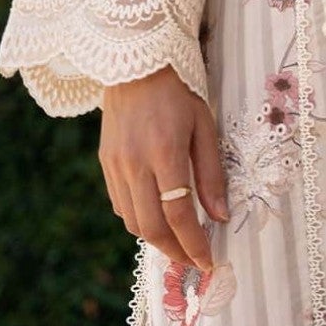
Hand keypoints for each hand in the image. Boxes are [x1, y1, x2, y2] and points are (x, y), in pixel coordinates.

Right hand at [100, 64, 229, 270]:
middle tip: (194, 261)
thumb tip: (220, 216)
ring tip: (178, 241)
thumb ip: (211, 174)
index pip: (178, 213)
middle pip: (151, 227)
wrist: (135, 64)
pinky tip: (156, 216)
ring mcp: (115, 165)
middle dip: (175, 251)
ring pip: (132, 221)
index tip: (208, 261)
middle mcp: (135, 163)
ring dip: (156, 239)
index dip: (194, 243)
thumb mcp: (205, 126)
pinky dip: (139, 219)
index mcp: (165, 152)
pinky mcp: (105, 163)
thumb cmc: (179, 92)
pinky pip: (120, 205)